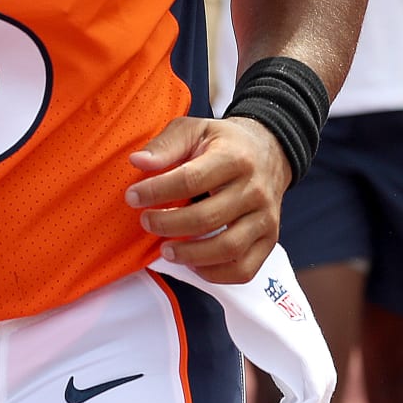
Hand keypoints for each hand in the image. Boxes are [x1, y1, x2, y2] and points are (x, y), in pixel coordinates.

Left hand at [125, 114, 289, 284]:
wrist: (269, 152)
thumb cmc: (223, 143)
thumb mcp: (194, 130)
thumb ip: (165, 145)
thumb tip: (138, 162)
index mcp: (234, 158)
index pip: (191, 179)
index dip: (157, 191)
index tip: (132, 196)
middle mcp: (254, 190)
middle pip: (207, 217)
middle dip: (168, 224)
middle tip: (146, 222)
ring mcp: (265, 218)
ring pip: (228, 248)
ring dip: (190, 254)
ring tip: (165, 249)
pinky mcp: (269, 239)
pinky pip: (244, 269)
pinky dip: (215, 273)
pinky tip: (192, 263)